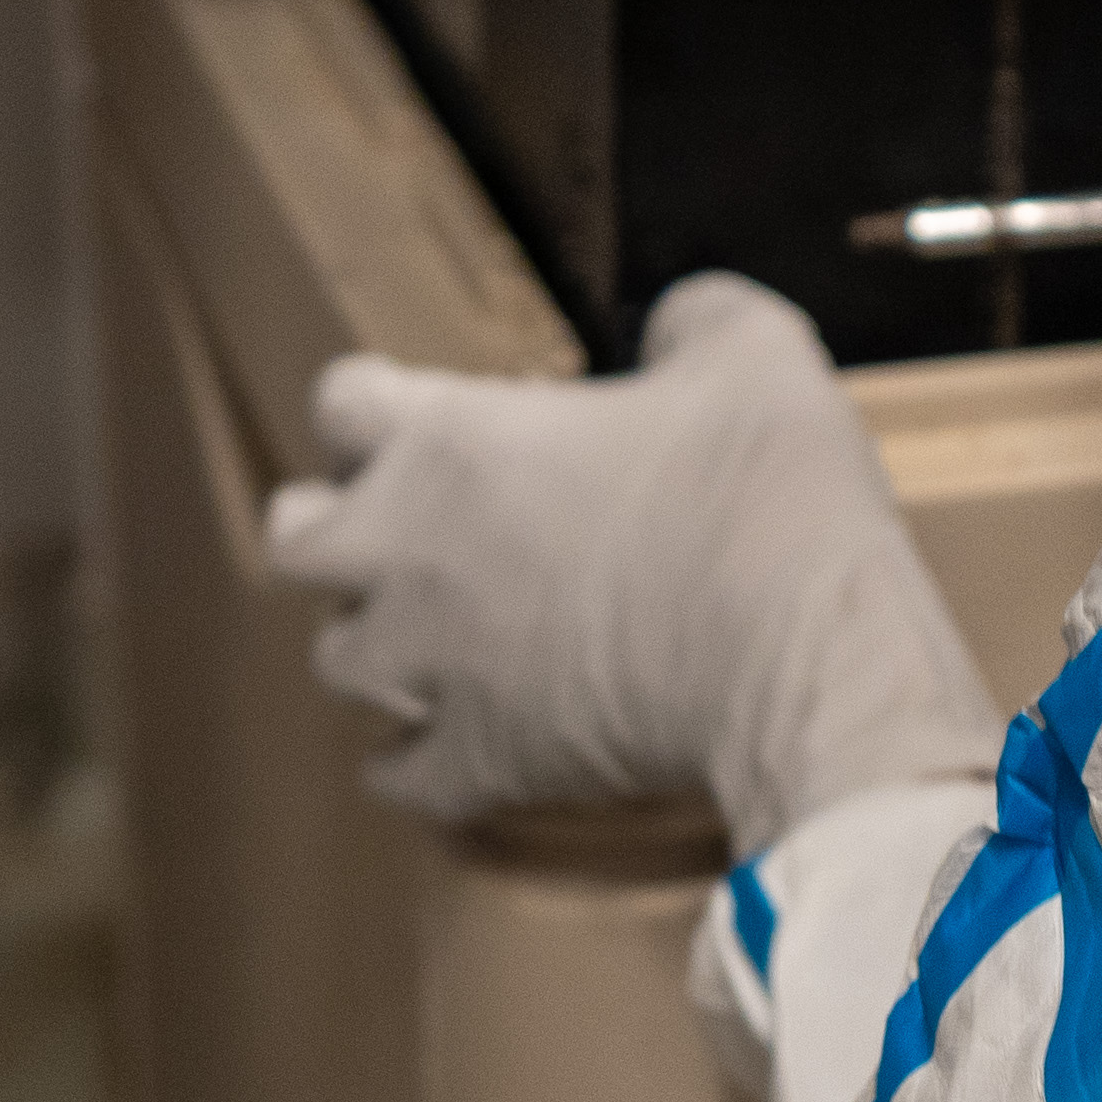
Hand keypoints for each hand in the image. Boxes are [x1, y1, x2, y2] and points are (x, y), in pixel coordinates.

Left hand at [264, 278, 997, 852]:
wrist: (803, 659)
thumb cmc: (771, 496)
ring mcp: (437, 669)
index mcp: (454, 442)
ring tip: (424, 638)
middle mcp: (412, 555)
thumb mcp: (752, 354)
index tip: (419, 411)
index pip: (343, 403)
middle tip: (385, 525)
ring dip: (373, 643)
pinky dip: (413, 762)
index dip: (377, 402)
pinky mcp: (484, 763)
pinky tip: (443, 750)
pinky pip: (401, 777)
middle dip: (330, 526)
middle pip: (298, 540)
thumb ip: (691, 323)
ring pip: (337, 662)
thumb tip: (679, 328)